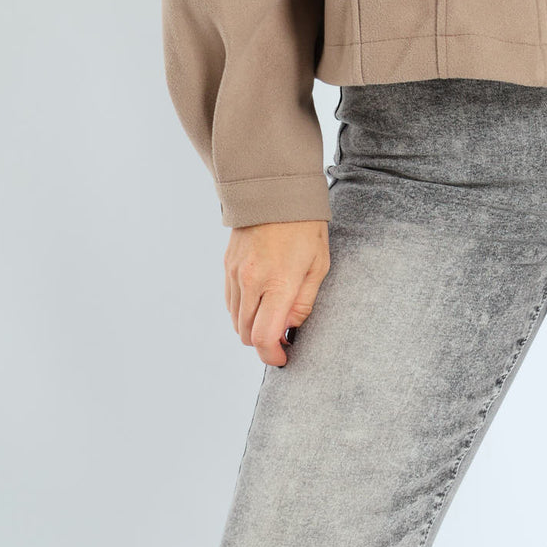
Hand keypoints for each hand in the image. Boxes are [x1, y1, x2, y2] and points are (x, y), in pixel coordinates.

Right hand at [224, 220, 330, 365]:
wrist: (276, 189)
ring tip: (272, 314)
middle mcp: (251, 281)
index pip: (264, 337)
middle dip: (263, 343)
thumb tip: (289, 328)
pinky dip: (242, 310)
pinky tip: (260, 299)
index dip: (272, 355)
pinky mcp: (227, 265)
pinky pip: (230, 301)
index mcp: (278, 282)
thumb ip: (304, 302)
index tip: (283, 357)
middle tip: (281, 335)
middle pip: (246, 334)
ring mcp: (235, 273)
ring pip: (235, 320)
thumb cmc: (305, 226)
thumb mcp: (318, 264)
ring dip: (251, 326)